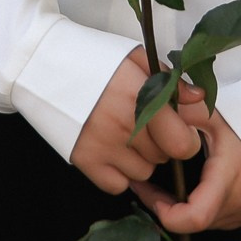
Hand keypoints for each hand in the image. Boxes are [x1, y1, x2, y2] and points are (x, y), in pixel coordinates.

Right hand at [69, 49, 202, 195]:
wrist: (41, 63)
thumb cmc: (92, 56)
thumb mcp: (134, 57)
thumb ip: (170, 80)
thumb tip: (200, 100)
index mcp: (142, 97)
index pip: (182, 143)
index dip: (184, 136)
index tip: (175, 125)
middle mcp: (125, 126)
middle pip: (164, 157)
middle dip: (161, 144)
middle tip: (145, 125)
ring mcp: (103, 147)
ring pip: (143, 172)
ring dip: (140, 158)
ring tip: (123, 134)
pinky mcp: (84, 161)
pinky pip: (117, 184)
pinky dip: (117, 173)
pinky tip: (109, 150)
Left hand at [133, 103, 240, 233]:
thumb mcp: (213, 114)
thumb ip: (182, 115)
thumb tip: (152, 112)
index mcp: (227, 180)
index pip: (194, 217)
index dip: (165, 213)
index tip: (147, 190)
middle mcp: (238, 203)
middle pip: (193, 222)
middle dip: (166, 207)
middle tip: (145, 183)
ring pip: (204, 222)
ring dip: (182, 208)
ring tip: (163, 184)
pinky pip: (217, 218)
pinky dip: (199, 206)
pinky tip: (191, 187)